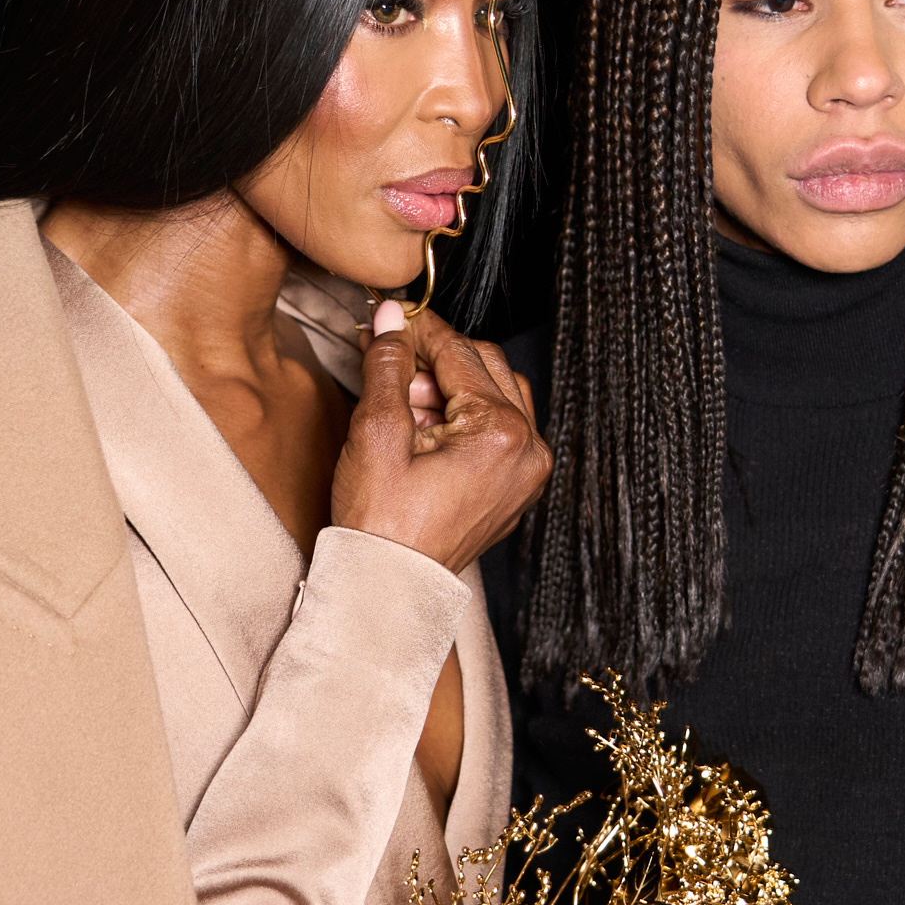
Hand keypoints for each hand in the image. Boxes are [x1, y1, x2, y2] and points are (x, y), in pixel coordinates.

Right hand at [331, 301, 550, 574]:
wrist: (388, 588)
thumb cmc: (381, 526)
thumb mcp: (376, 434)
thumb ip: (388, 366)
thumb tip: (391, 320)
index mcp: (502, 433)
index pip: (460, 353)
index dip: (419, 329)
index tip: (391, 316)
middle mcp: (528, 450)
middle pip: (485, 367)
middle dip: (434, 359)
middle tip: (388, 361)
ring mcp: (527, 473)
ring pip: (496, 395)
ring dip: (451, 386)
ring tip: (404, 405)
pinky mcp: (515, 489)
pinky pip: (499, 431)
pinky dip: (465, 417)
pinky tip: (424, 430)